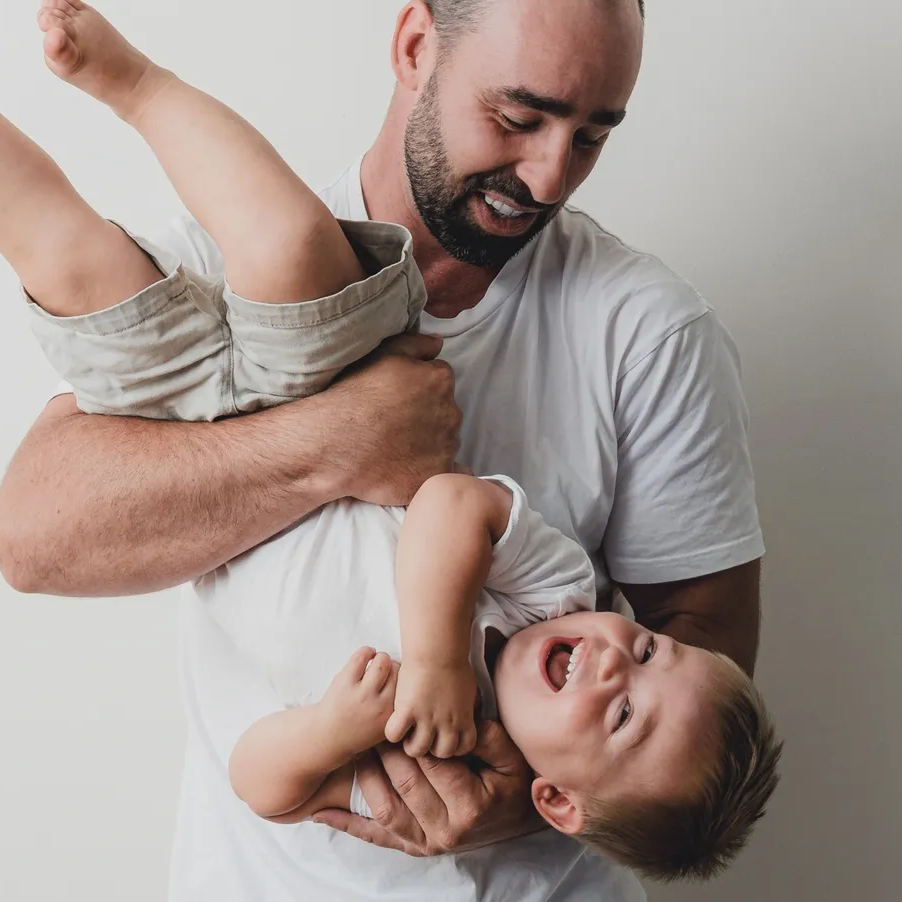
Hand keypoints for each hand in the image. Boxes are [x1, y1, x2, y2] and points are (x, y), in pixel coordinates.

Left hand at [313, 720, 542, 855]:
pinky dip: (348, 825)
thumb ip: (485, 738)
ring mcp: (426, 842)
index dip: (412, 738)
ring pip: (386, 809)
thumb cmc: (511, 783)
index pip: (431, 765)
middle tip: (369, 724)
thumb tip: (459, 724)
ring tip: (353, 750)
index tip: (396, 715)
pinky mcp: (413, 847)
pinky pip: (377, 837)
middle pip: (404, 784)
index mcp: (469, 806)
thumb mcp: (509, 757)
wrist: (515, 820)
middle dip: (385, 752)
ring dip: (366, 778)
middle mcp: (445, 830)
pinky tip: (323, 813)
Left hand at [319, 648, 398, 755]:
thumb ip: (399, 708)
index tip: (397, 678)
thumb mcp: (385, 727)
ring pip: (382, 660)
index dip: (403, 678)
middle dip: (393, 667)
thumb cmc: (358, 729)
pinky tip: (366, 657)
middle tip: (386, 670)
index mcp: (392, 716)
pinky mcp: (345, 681)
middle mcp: (379, 705)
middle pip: (397, 671)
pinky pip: (362, 655)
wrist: (328, 737)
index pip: (407, 685)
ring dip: (381, 658)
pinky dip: (366, 652)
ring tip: (376, 662)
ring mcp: (362, 692)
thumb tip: (409, 677)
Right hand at [328, 334, 462, 505]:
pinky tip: (413, 468)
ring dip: (429, 444)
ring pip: (446, 442)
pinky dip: (435, 470)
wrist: (335, 443)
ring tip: (397, 448)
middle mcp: (451, 412)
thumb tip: (438, 343)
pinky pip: (449, 473)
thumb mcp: (383, 354)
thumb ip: (416, 344)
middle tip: (396, 426)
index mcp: (440, 380)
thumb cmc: (355, 397)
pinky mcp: (437, 474)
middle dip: (427, 417)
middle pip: (446, 412)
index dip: (419, 390)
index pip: (441, 381)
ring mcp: (446, 446)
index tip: (399, 401)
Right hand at [384, 660, 477, 758]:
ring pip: (417, 750)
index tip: (444, 736)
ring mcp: (426, 719)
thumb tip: (468, 708)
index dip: (453, 745)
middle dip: (433, 747)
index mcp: (464, 717)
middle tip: (424, 734)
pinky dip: (392, 732)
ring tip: (407, 732)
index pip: (464, 747)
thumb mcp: (469, 688)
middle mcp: (447, 723)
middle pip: (441, 753)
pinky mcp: (407, 711)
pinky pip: (394, 734)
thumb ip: (466, 704)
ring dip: (411, 744)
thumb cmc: (454, 662)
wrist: (438, 649)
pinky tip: (394, 722)